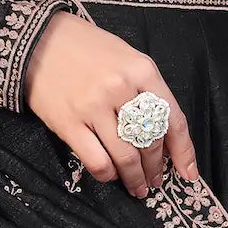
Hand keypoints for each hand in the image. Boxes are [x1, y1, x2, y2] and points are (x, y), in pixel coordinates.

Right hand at [21, 11, 200, 198]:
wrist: (39, 40)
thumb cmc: (87, 48)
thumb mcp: (126, 57)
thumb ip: (146, 89)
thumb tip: (163, 133)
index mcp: (141, 70)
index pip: (172, 120)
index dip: (183, 152)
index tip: (188, 173)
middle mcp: (121, 88)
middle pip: (150, 141)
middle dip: (156, 168)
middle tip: (156, 181)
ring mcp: (94, 106)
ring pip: (126, 156)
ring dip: (135, 178)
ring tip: (138, 187)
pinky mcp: (69, 122)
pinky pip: (97, 160)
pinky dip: (108, 174)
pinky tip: (110, 175)